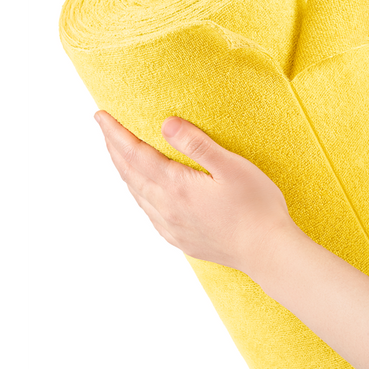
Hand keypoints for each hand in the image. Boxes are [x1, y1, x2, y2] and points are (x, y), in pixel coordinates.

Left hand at [95, 111, 296, 274]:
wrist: (268, 252)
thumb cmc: (257, 207)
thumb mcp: (231, 166)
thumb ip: (196, 144)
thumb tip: (165, 124)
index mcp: (176, 186)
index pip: (135, 153)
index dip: (115, 133)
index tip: (100, 115)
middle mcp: (167, 208)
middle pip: (130, 173)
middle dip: (114, 148)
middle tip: (104, 126)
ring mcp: (172, 227)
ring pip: (137, 194)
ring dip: (124, 171)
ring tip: (118, 153)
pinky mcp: (181, 239)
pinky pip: (149, 213)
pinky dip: (138, 194)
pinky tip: (143, 191)